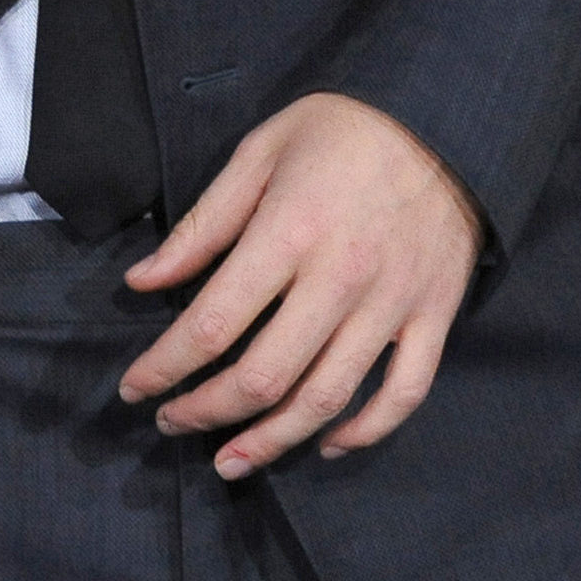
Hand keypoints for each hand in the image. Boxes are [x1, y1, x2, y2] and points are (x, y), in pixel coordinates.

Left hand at [120, 92, 480, 477]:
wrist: (446, 119)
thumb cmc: (340, 129)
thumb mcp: (258, 153)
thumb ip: (202, 226)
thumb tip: (142, 281)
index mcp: (288, 234)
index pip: (212, 324)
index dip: (165, 366)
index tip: (134, 388)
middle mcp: (340, 281)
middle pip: (264, 376)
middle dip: (206, 411)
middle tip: (171, 423)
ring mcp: (392, 306)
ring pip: (326, 400)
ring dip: (271, 441)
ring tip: (228, 460)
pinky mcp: (433, 319)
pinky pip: (401, 395)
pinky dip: (363, 432)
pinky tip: (324, 444)